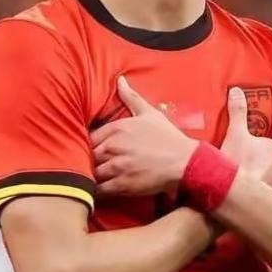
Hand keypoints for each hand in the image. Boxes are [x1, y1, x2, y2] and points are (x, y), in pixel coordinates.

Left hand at [92, 76, 198, 196]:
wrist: (185, 162)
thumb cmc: (168, 137)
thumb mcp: (149, 113)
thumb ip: (131, 97)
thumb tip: (120, 80)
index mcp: (117, 128)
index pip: (87, 136)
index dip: (87, 144)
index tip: (91, 149)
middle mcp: (113, 146)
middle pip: (86, 154)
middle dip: (86, 160)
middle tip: (88, 164)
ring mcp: (117, 166)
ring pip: (90, 172)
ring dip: (88, 176)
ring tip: (89, 178)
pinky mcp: (122, 185)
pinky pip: (99, 190)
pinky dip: (94, 191)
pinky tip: (95, 191)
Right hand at [220, 87, 271, 189]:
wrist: (231, 192)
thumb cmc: (234, 160)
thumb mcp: (234, 133)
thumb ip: (237, 111)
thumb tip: (236, 90)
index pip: (268, 146)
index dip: (256, 150)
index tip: (245, 154)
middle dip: (262, 166)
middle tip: (245, 169)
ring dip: (264, 181)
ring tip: (248, 184)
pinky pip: (270, 196)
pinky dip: (263, 196)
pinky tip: (251, 199)